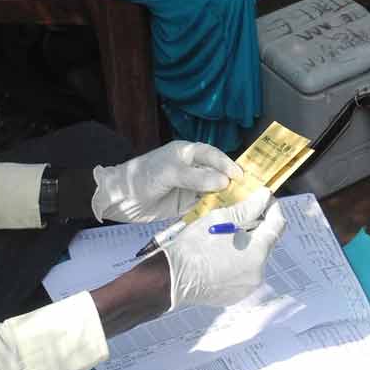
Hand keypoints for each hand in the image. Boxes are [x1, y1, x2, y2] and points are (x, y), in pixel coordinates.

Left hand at [92, 140, 242, 221]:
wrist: (120, 199)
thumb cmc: (143, 176)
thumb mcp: (170, 173)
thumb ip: (196, 177)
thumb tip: (225, 181)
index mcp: (187, 153)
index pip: (212, 155)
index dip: (227, 163)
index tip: (240, 175)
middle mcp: (191, 169)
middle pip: (216, 173)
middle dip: (231, 182)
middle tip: (249, 193)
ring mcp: (189, 188)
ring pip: (212, 191)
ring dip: (225, 198)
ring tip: (241, 206)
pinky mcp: (185, 205)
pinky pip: (203, 206)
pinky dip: (214, 210)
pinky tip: (224, 216)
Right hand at [163, 186, 284, 309]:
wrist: (173, 277)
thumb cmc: (196, 246)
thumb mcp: (222, 219)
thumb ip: (248, 208)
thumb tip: (264, 197)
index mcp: (257, 253)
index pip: (278, 225)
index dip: (273, 209)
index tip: (265, 199)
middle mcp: (257, 273)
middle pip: (266, 243)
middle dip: (257, 226)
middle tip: (241, 214)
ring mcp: (246, 287)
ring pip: (254, 258)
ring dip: (246, 245)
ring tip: (227, 235)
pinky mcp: (234, 295)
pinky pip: (243, 273)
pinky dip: (237, 261)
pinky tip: (221, 253)